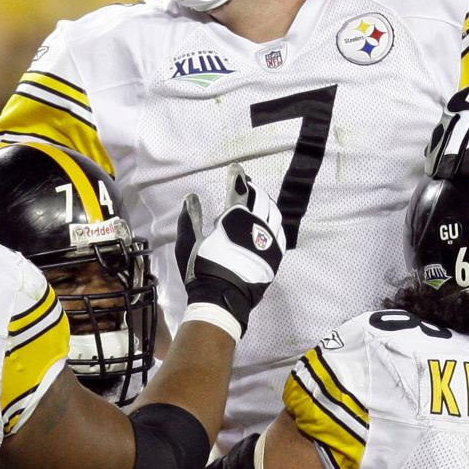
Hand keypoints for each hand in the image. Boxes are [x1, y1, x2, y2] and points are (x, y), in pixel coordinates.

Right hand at [175, 164, 284, 335]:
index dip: (237, 177)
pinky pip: (279, 232)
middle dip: (253, 188)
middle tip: (246, 184)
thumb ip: (190, 219)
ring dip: (266, 203)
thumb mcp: (188, 244)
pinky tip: (269, 223)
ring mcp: (268, 240)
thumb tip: (190, 197)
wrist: (222, 300)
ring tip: (259, 201)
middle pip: (259, 198)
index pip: (238, 189)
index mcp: (233, 219)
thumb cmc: (202, 270)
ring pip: (273, 213)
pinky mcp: (275, 255)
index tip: (236, 168)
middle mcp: (255, 225)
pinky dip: (274, 222)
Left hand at [426, 57, 468, 177]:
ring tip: (467, 171)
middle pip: (457, 136)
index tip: (432, 171)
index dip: (436, 153)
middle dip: (450, 157)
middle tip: (445, 174)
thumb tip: (429, 152)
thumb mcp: (460, 112)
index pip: (442, 134)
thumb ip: (446, 130)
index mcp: (454, 110)